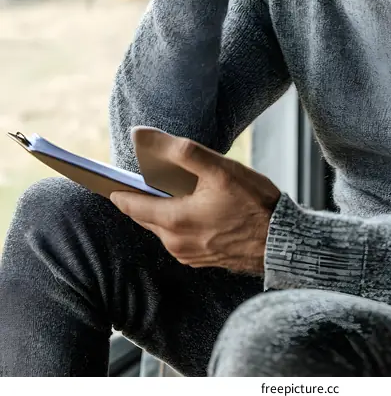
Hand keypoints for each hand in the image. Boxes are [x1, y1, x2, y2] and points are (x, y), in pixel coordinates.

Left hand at [110, 134, 280, 274]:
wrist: (282, 241)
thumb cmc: (254, 203)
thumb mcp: (220, 169)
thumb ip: (180, 151)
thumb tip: (143, 136)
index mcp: (175, 221)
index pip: (131, 206)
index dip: (117, 190)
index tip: (103, 179)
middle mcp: (176, 243)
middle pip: (145, 216)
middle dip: (139, 197)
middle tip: (136, 178)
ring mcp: (188, 255)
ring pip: (161, 227)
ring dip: (160, 209)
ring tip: (169, 187)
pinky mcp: (201, 259)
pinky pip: (177, 237)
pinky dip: (176, 221)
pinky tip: (190, 206)